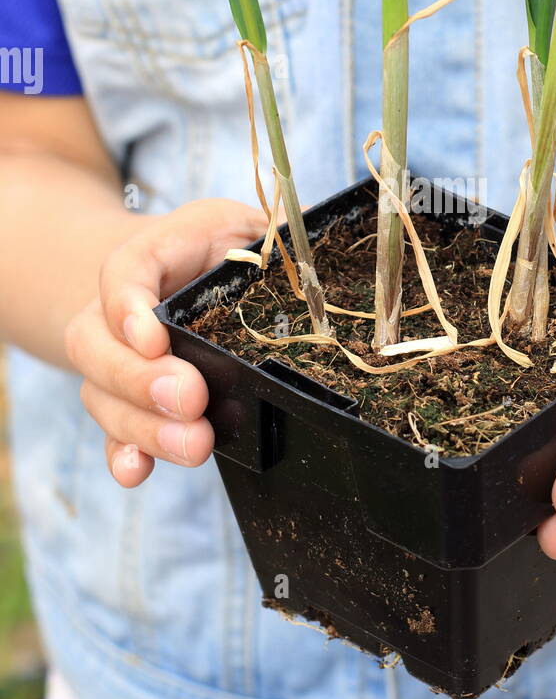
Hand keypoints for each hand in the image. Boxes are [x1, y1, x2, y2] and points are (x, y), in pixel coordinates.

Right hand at [64, 199, 265, 487]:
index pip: (124, 271)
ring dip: (144, 426)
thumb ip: (276, 234)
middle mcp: (119, 309)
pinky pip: (112, 431)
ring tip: (194, 444)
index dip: (129, 305)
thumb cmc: (220, 249)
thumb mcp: (247, 226)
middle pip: (98, 344)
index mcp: (155, 253)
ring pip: (101, 394)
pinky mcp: (125, 402)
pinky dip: (124, 454)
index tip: (154, 337)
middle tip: (190, 399)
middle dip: (141, 379)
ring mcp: (114, 359)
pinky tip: (139, 472)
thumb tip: (315, 244)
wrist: (179, 270)